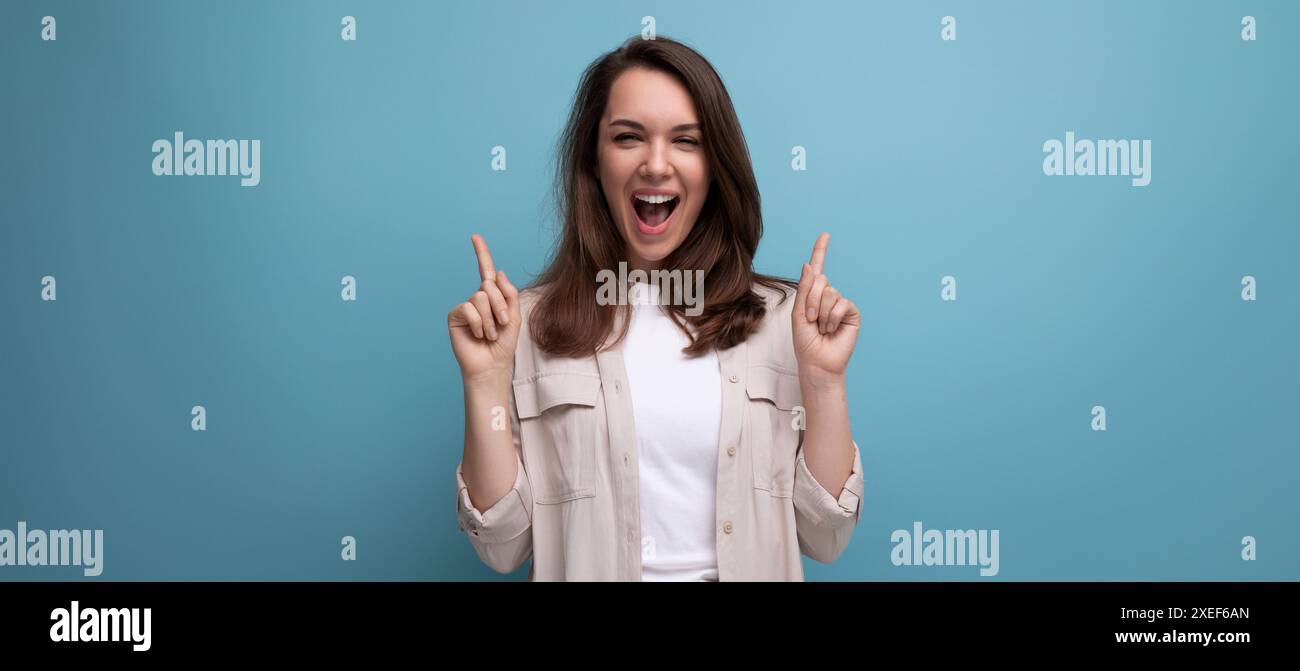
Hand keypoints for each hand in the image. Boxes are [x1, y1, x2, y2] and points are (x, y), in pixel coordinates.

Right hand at [447, 234, 520, 381]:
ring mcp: (465, 307)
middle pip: (489, 285)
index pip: (487, 271)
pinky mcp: (455, 316)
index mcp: (493, 297)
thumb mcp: (514, 316)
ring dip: (490, 319)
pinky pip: (468, 308)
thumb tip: (498, 272)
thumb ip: (509, 293)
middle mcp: (477, 298)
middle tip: (502, 325)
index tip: (475, 236)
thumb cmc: (503, 344)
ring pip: (480, 297)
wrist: (492, 365)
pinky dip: (478, 323)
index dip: (481, 253)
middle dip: (500, 306)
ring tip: (490, 334)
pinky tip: (478, 335)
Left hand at [792, 232, 860, 380]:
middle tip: (810, 320)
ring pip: (830, 293)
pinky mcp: (851, 312)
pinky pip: (841, 303)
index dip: (821, 251)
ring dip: (820, 313)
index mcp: (812, 294)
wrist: (817, 362)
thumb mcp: (797, 313)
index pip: (817, 269)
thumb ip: (804, 289)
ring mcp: (840, 303)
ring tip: (821, 328)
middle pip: (821, 281)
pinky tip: (832, 329)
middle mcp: (827, 295)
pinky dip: (832, 318)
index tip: (825, 234)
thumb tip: (809, 265)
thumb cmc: (805, 341)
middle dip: (811, 301)